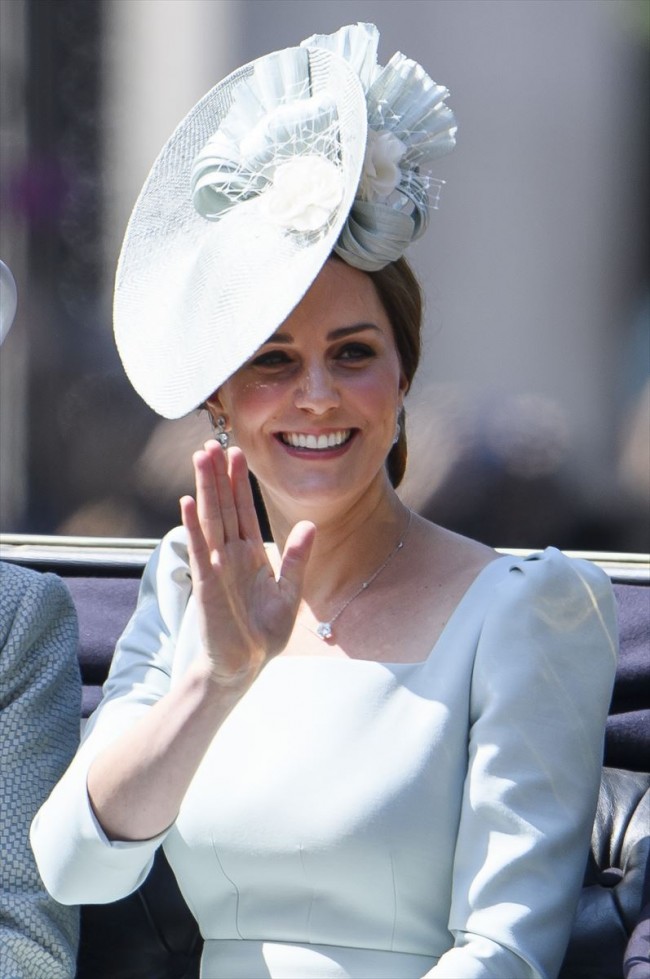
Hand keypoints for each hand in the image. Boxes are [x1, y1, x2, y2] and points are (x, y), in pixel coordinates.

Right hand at [180, 441, 314, 687]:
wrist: (245, 667)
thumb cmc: (264, 634)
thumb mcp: (289, 593)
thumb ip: (298, 559)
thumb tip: (310, 524)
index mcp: (250, 555)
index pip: (244, 510)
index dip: (240, 482)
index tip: (237, 453)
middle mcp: (230, 555)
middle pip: (224, 506)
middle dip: (219, 475)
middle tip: (212, 442)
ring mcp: (216, 567)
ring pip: (211, 519)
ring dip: (205, 488)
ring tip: (200, 457)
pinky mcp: (207, 584)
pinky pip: (200, 550)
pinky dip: (193, 526)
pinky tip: (188, 501)